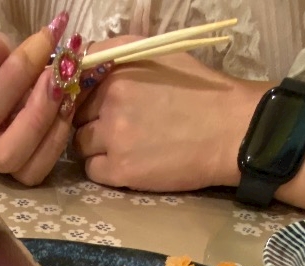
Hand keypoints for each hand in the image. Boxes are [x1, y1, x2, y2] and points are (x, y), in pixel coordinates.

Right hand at [0, 16, 78, 186]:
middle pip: (8, 150)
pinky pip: (46, 168)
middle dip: (38, 113)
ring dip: (54, 128)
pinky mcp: (27, 173)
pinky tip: (70, 107)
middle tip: (59, 77)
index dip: (19, 71)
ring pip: (30, 168)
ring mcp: (6, 169)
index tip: (46, 39)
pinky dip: (61, 137)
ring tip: (69, 90)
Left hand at [73, 40, 264, 191]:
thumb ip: (117, 56)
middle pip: (74, 113)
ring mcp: (114, 136)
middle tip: (114, 127)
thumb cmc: (199, 91)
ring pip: (79, 143)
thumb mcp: (157, 55)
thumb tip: (83, 65)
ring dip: (94, 146)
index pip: (76, 79)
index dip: (83, 92)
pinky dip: (103, 169)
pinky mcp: (121, 169)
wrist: (230, 131)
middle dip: (88, 119)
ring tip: (122, 146)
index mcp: (119, 66)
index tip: (94, 102)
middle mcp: (111, 98)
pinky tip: (126, 163)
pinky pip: (92, 170)